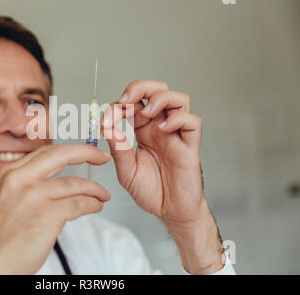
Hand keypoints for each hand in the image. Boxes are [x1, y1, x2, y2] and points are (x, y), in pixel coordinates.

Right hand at [0, 144, 110, 273]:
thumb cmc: (1, 238)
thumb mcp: (7, 199)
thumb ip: (27, 184)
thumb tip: (57, 178)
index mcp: (9, 173)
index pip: (44, 152)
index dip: (68, 150)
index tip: (83, 151)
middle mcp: (19, 179)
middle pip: (61, 155)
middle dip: (86, 152)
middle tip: (101, 156)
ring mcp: (33, 195)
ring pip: (75, 183)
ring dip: (94, 189)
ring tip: (102, 195)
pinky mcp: (47, 214)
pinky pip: (79, 204)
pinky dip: (92, 204)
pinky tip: (95, 206)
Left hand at [102, 80, 223, 273]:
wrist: (169, 212)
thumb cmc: (151, 192)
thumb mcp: (126, 171)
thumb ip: (118, 149)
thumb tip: (107, 127)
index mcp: (143, 131)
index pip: (134, 103)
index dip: (119, 104)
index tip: (108, 118)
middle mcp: (160, 128)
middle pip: (158, 91)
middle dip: (141, 87)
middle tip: (126, 100)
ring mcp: (176, 135)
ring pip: (179, 99)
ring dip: (160, 98)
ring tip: (147, 112)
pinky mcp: (190, 145)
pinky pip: (192, 122)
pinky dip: (178, 119)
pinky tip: (164, 129)